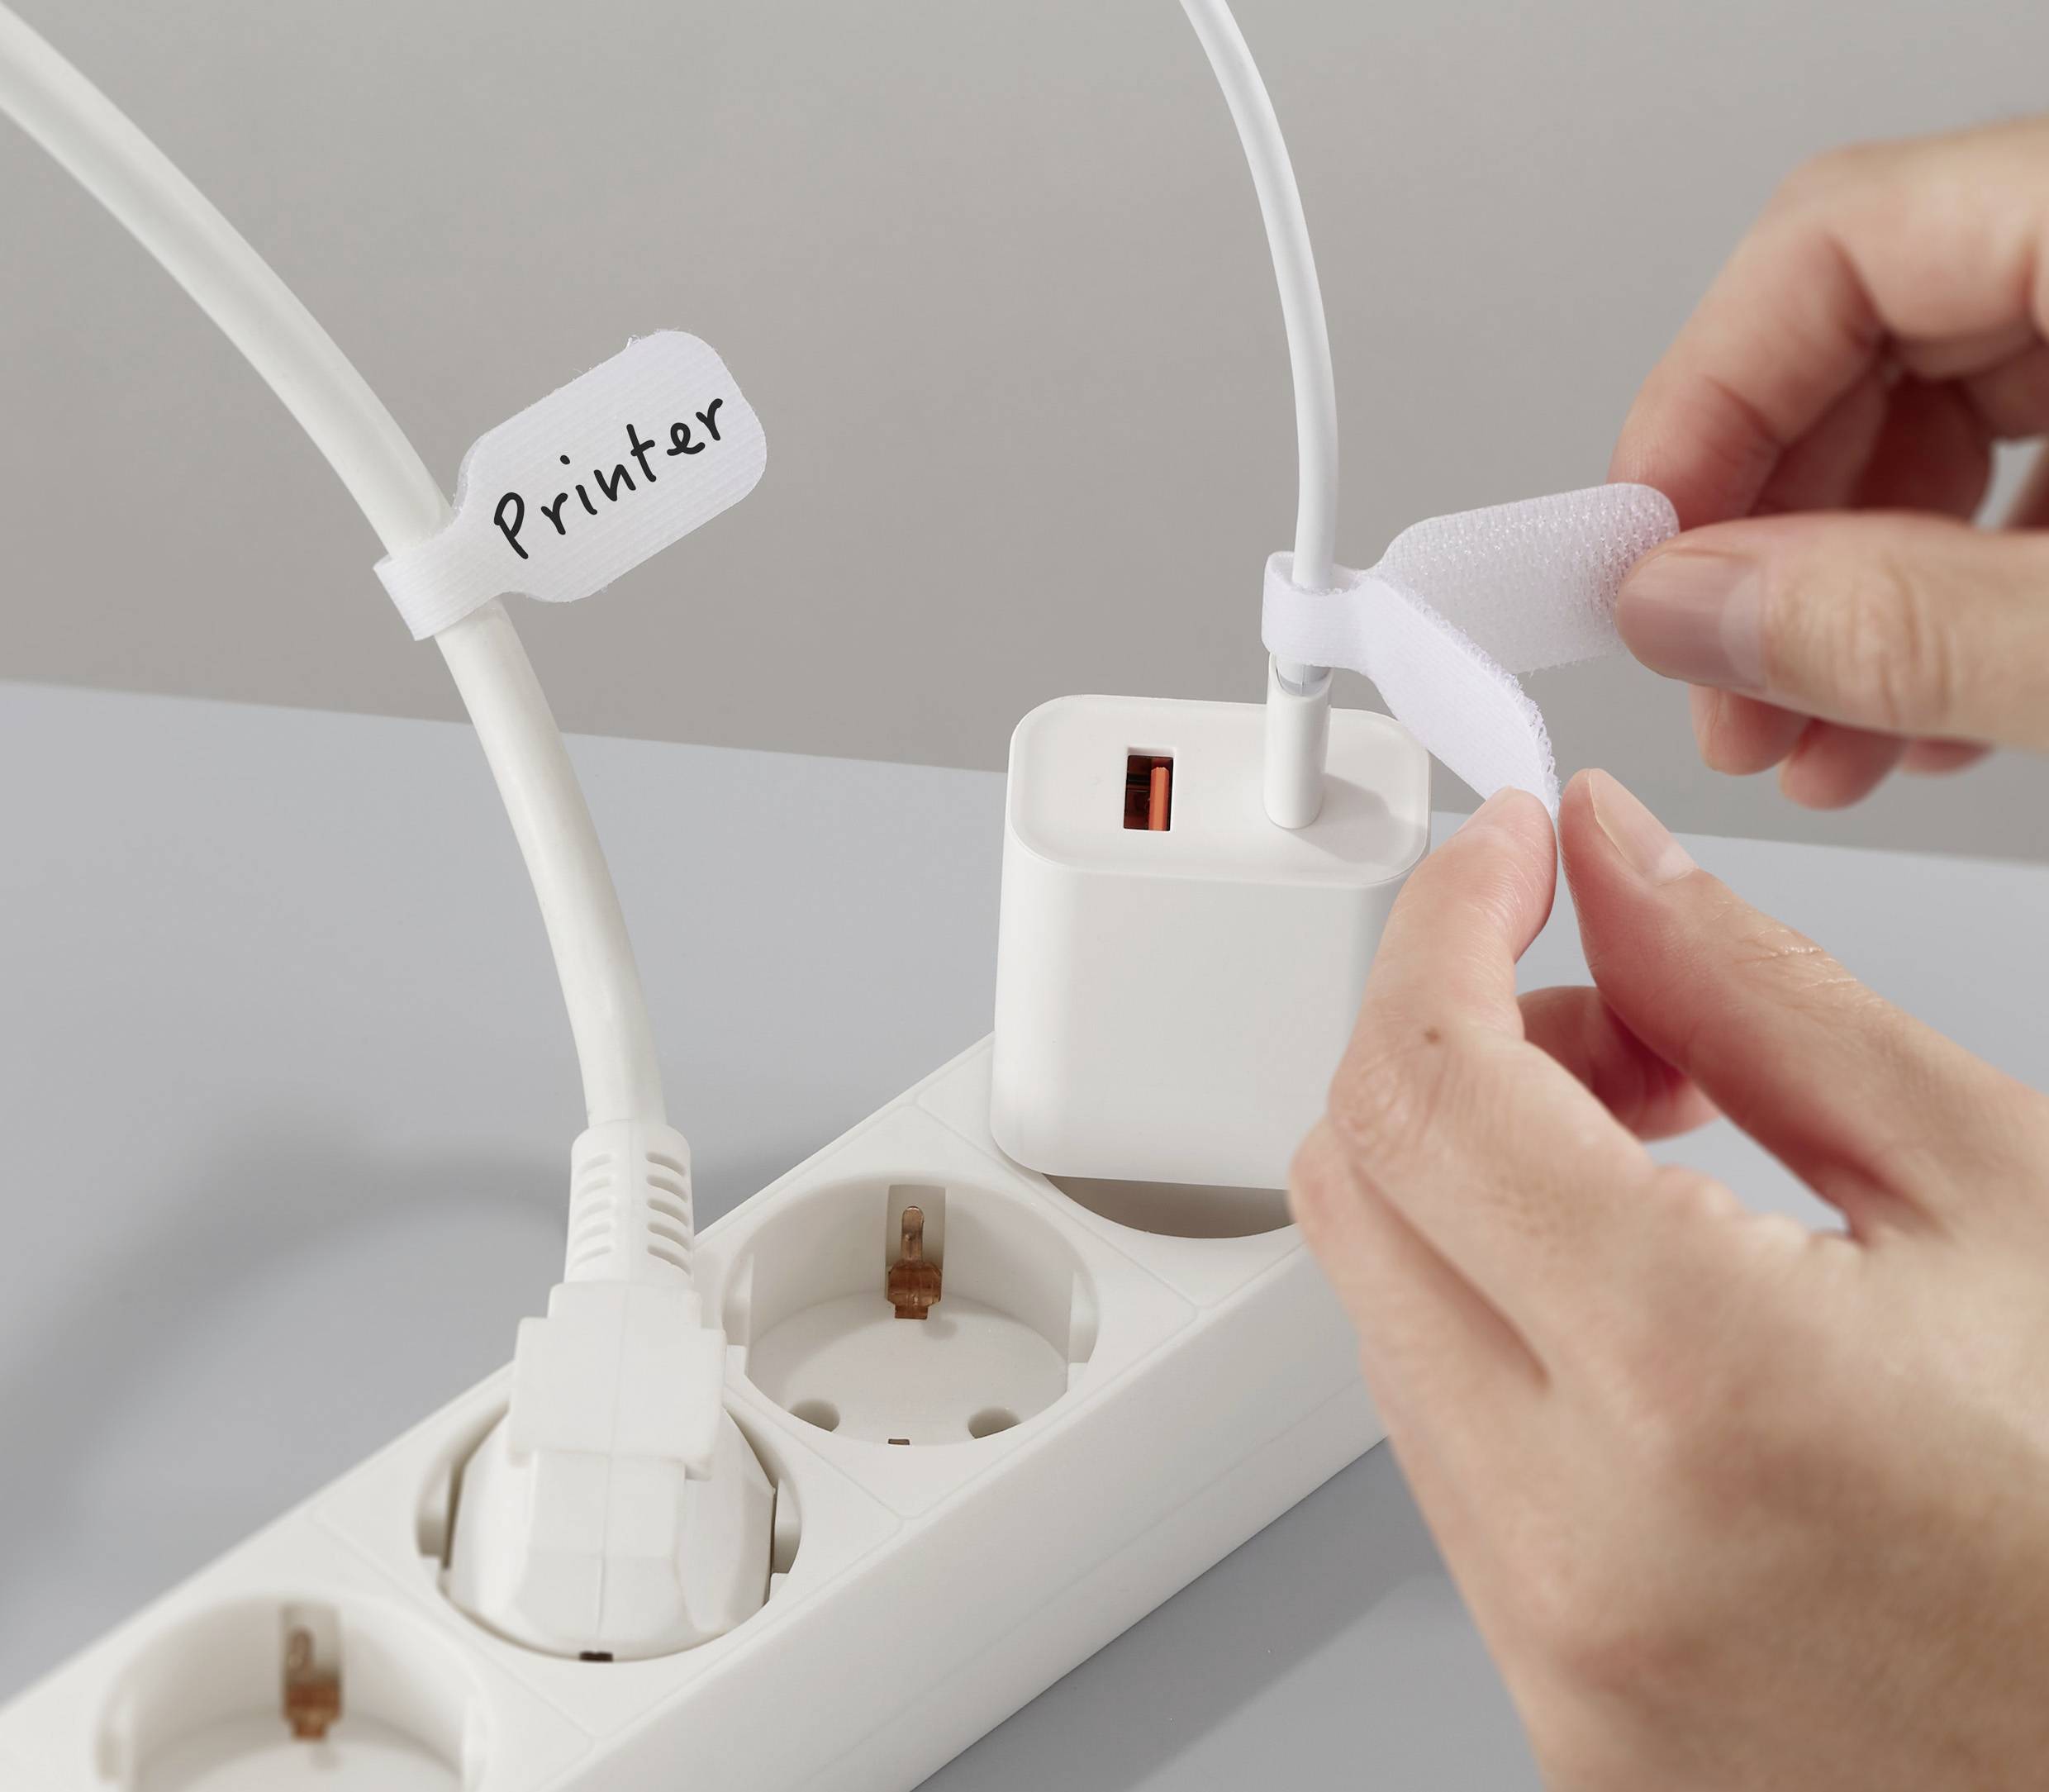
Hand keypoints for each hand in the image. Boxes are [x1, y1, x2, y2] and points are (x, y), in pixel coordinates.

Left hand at [1291, 772, 2048, 1788]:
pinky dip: (1497, 1318)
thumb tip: (1612, 865)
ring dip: (1474, 1184)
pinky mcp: (1552, 1701)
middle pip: (1359, 1184)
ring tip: (1657, 1160)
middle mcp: (1578, 1539)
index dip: (1442, 926)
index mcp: (1698, 1386)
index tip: (1498, 858)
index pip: (1426, 1085)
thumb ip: (1763, 1002)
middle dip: (1453, 1043)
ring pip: (1381, 1310)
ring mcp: (1549, 1645)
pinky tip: (1633, 1296)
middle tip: (1610, 1015)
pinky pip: (1437, 1446)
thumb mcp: (1993, 1194)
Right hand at [1610, 120, 2048, 807]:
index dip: (1700, 407)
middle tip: (1716, 685)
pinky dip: (1950, 601)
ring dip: (1842, 602)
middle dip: (1767, 547)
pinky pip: (2024, 479)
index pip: (1834, 241)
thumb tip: (1689, 609)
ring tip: (1806, 738)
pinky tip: (1918, 713)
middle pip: (1866, 343)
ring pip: (1938, 428)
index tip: (1636, 561)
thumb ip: (1905, 619)